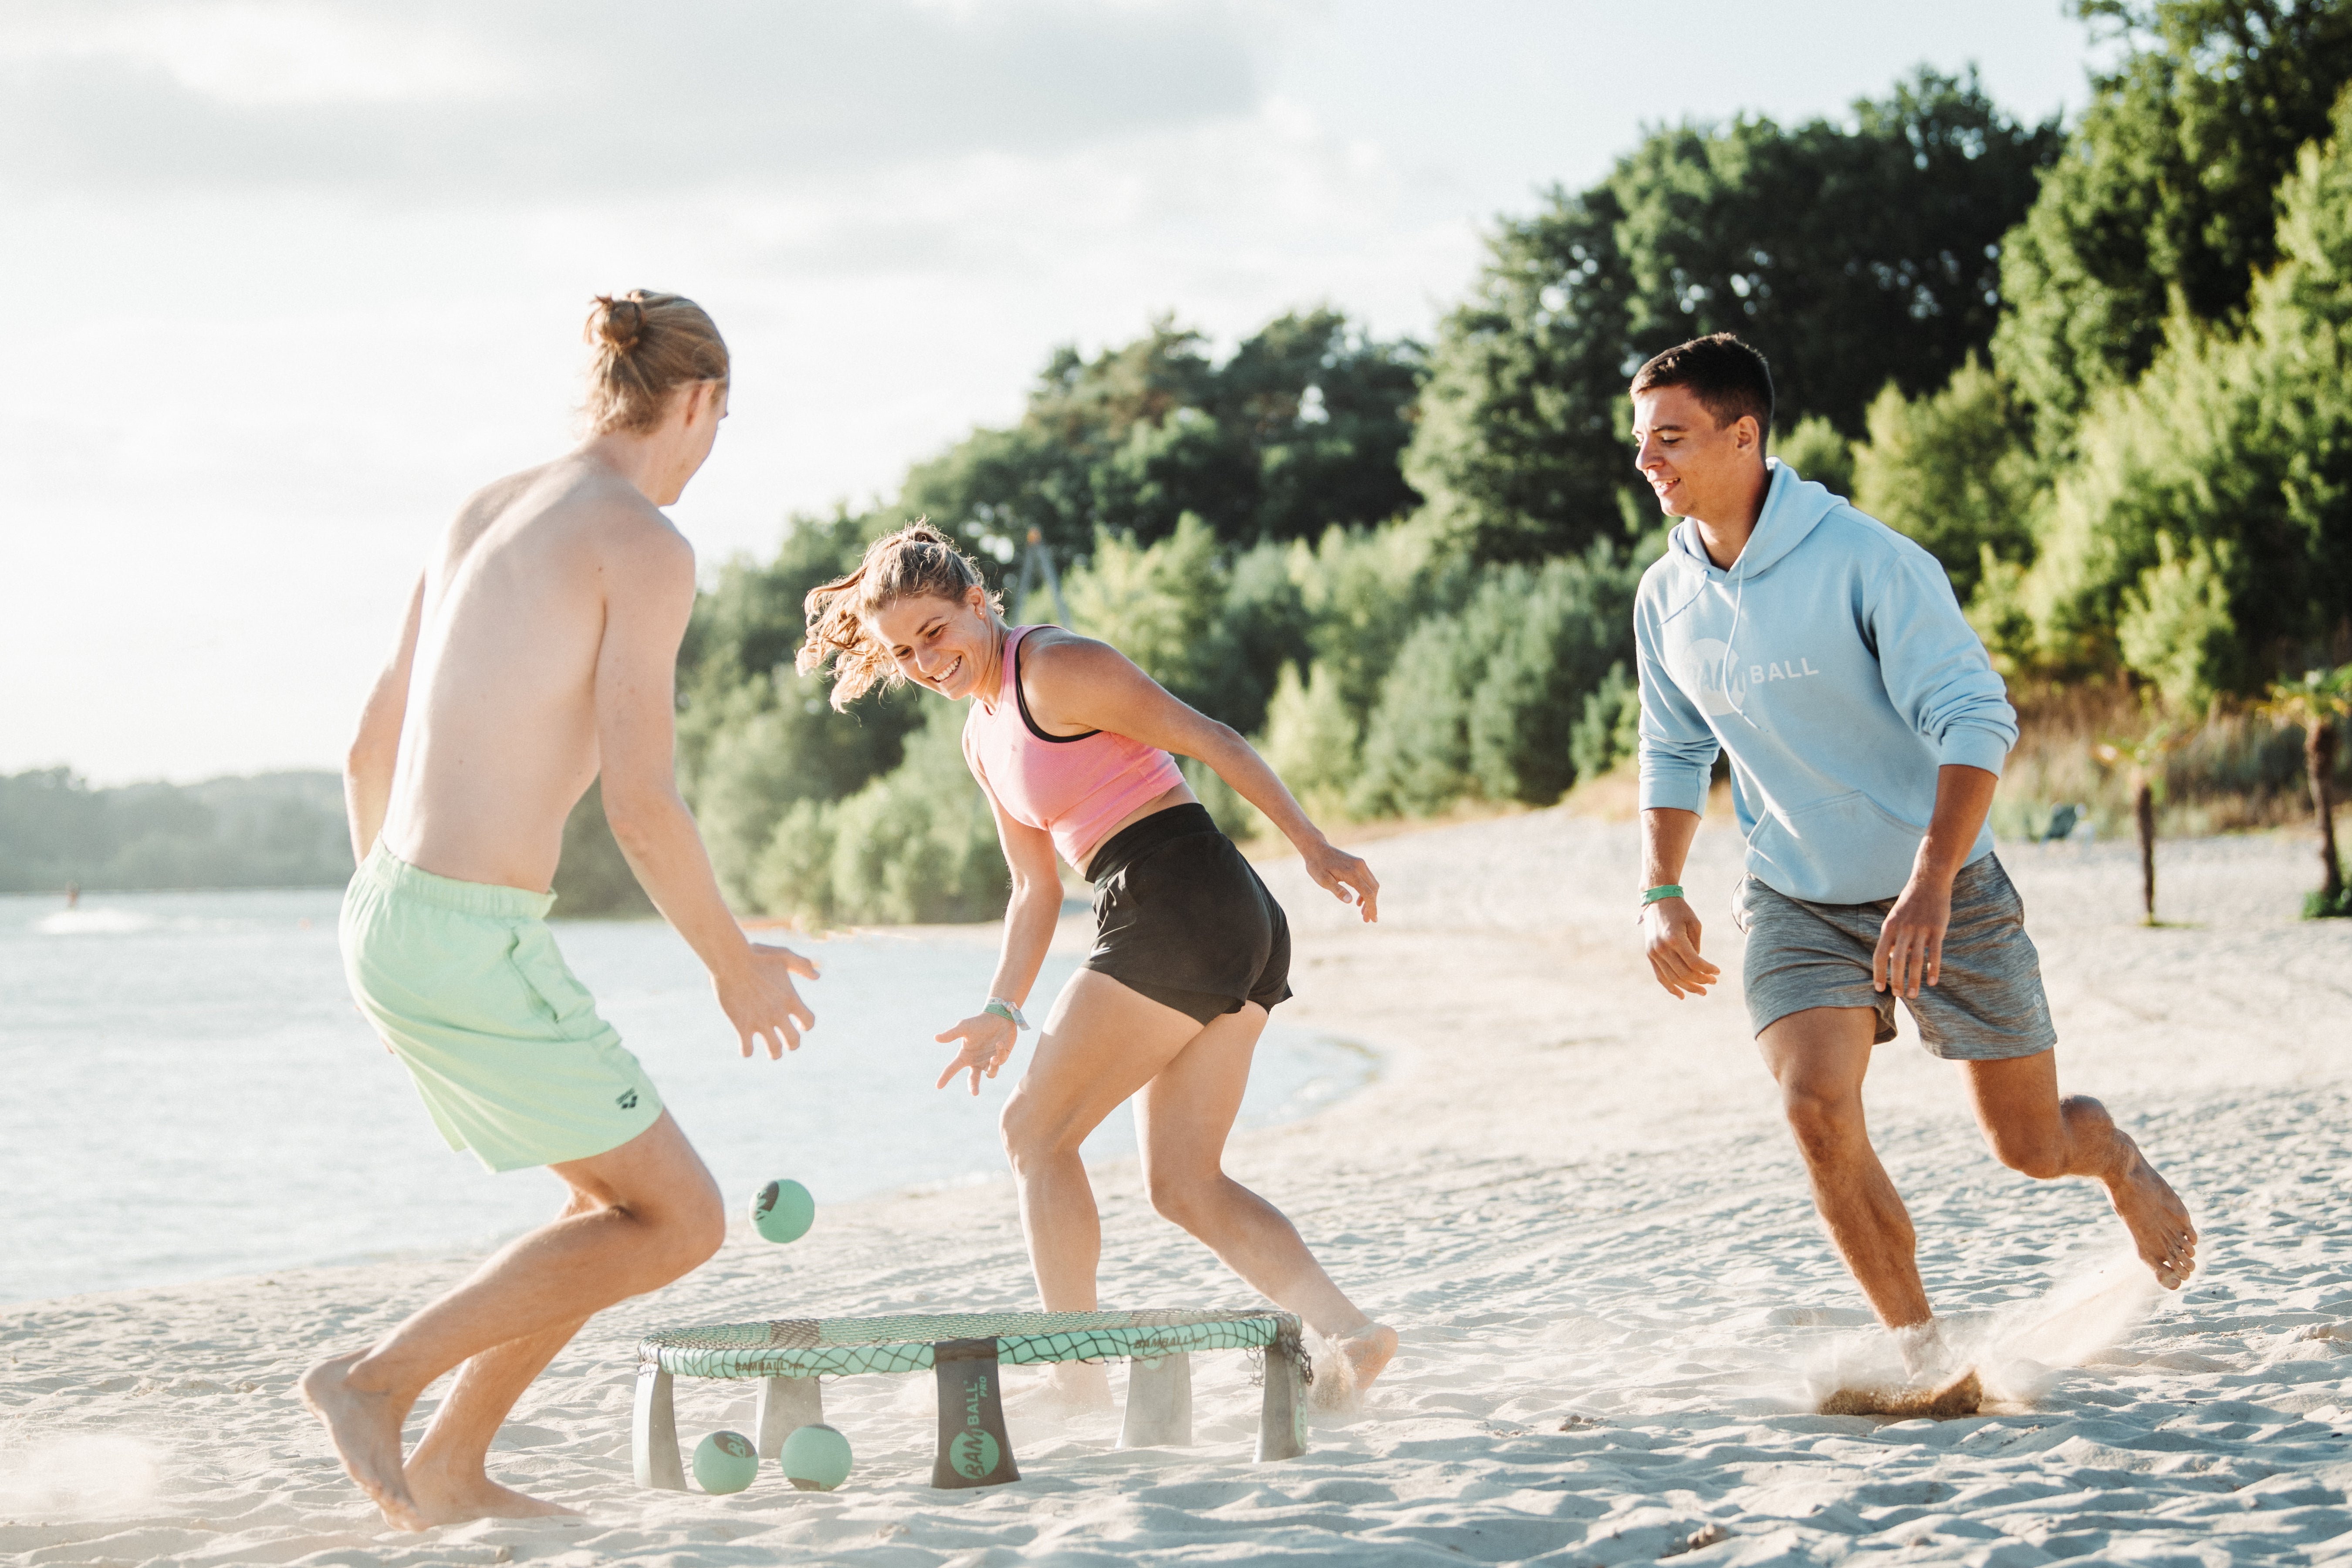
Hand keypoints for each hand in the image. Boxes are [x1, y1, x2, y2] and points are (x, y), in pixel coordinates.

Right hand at [714, 942, 818, 1057]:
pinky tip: (746, 1047)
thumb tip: (817, 976)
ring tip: (771, 1050)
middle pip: (794, 1041)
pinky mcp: (742, 1025)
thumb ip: (802, 966)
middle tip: (785, 1042)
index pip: (809, 1021)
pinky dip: (747, 1051)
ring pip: (774, 1051)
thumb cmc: (757, 957)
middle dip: (792, 1044)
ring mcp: (761, 1022)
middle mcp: (778, 1014)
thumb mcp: (784, 956)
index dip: (806, 1025)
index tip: (799, 1024)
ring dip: (774, 1053)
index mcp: (790, 999)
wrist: (731, 961)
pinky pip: (747, 1049)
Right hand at [935, 1011, 1019, 1094]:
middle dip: (973, 1086)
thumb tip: (936, 1038)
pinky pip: (1000, 1060)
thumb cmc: (979, 1023)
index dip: (945, 1077)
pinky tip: (999, 1043)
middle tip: (974, 1093)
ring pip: (990, 1073)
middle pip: (973, 1079)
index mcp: (965, 1056)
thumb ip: (951, 1034)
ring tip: (993, 1058)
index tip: (938, 1086)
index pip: (952, 1068)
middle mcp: (976, 1061)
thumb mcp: (963, 1027)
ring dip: (992, 1067)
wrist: (997, 1017)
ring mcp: (989, 1061)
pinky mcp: (1001, 1057)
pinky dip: (999, 1052)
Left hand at [1301, 838, 1379, 922]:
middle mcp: (1360, 867)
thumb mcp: (1323, 880)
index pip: (1368, 893)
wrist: (1316, 849)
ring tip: (1363, 913)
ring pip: (1372, 884)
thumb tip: (1350, 901)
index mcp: (1352, 872)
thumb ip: (1337, 890)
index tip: (1372, 919)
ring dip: (1370, 899)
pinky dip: (1366, 891)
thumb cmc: (1317, 865)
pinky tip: (1358, 901)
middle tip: (1366, 919)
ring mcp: (1360, 864)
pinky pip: (1367, 879)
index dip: (1372, 907)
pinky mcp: (1358, 863)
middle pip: (1373, 889)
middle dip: (1372, 905)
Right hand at [1641, 896, 1719, 998]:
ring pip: (1672, 978)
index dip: (1707, 969)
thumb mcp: (1694, 924)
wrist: (1657, 900)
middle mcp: (1662, 948)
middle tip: (1713, 982)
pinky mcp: (1650, 954)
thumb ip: (1696, 946)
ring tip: (1702, 991)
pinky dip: (1670, 987)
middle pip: (1684, 973)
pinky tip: (1681, 995)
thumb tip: (1698, 966)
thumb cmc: (1680, 910)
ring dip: (1688, 987)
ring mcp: (1654, 952)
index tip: (1718, 972)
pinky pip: (1660, 976)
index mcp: (1675, 938)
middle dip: (1701, 980)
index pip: (1694, 962)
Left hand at [1874, 876, 1951, 997]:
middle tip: (1898, 996)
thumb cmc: (1910, 902)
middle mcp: (1903, 929)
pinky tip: (1932, 982)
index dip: (1878, 973)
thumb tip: (1891, 959)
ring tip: (1912, 995)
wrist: (1929, 881)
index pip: (1879, 955)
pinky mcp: (1937, 929)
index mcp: (1889, 927)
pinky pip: (1935, 953)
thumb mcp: (1895, 918)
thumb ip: (1892, 938)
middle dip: (1896, 981)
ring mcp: (1921, 929)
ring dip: (1914, 980)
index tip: (1879, 988)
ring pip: (1916, 960)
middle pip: (1897, 961)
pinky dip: (1933, 969)